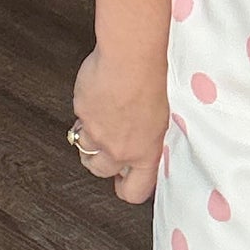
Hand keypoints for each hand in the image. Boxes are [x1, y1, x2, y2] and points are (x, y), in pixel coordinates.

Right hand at [69, 43, 168, 205]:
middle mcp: (119, 149)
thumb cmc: (156, 81)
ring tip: (101, 118)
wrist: (132, 58)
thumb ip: (155, 135)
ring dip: (89, 137)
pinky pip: (80, 117)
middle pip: (100, 171)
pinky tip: (99, 94)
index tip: (124, 181)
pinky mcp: (82, 113)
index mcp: (146, 152)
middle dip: (101, 161)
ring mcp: (97, 133)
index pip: (135, 190)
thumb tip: (152, 138)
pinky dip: (86, 109)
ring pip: (84, 146)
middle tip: (107, 146)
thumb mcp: (168, 115)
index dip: (126, 187)